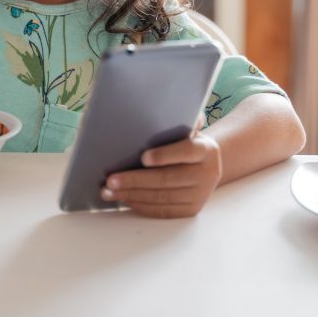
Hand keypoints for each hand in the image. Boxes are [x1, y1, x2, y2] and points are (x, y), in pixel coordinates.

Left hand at [100, 130, 222, 218]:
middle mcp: (208, 174)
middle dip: (136, 180)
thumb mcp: (187, 128)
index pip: (186, 151)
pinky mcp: (190, 210)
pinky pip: (162, 211)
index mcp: (206, 150)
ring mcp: (200, 195)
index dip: (165, 155)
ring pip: (162, 198)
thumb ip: (176, 118)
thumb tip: (152, 105)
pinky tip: (123, 199)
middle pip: (168, 179)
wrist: (207, 164)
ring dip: (132, 195)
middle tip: (111, 180)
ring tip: (109, 192)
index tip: (142, 157)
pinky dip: (140, 205)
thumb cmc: (186, 141)